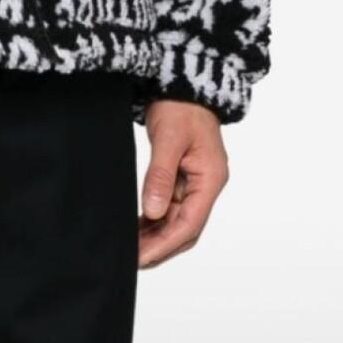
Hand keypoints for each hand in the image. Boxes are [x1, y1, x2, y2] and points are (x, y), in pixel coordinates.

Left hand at [137, 100, 228, 268]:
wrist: (183, 83)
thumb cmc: (180, 106)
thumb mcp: (168, 139)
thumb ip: (160, 176)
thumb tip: (152, 212)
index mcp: (210, 179)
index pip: (189, 223)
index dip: (165, 244)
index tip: (142, 258)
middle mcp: (206, 184)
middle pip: (186, 228)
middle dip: (161, 246)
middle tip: (133, 259)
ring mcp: (196, 181)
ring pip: (178, 219)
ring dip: (157, 235)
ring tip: (132, 247)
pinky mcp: (184, 176)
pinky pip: (171, 205)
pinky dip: (156, 219)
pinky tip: (138, 227)